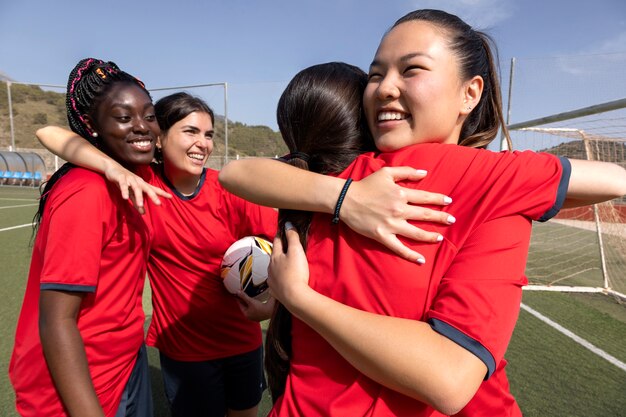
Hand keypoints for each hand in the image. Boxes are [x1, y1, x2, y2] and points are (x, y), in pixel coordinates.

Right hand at [103, 162, 171, 213]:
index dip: (162, 193)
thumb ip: (137, 202)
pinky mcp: (121, 178)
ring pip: (136, 188)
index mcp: (142, 185)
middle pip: (147, 189)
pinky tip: (125, 198)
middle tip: (159, 204)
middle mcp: (138, 181)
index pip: (154, 189)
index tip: (171, 197)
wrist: (113, 168)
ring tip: (141, 205)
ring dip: (139, 196)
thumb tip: (143, 213)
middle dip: (153, 196)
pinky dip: (124, 191)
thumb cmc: (125, 181)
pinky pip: (123, 185)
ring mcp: (130, 179)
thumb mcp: (131, 193)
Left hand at [235, 291, 274, 320]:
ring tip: (249, 295)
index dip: (239, 299)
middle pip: (246, 306)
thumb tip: (237, 291)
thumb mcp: (251, 301)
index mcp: (246, 315)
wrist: (271, 311)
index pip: (241, 305)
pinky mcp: (261, 314)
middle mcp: (251, 316)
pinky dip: (255, 304)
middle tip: (243, 293)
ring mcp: (256, 316)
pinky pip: (256, 308)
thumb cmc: (260, 308)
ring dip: (250, 302)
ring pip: (251, 307)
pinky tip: (256, 299)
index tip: (238, 294)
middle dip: (245, 300)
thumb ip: (244, 296)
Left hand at [268, 223, 310, 308]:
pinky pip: (275, 282)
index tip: (282, 230)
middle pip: (274, 256)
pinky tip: (282, 281)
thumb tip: (287, 224)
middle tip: (285, 249)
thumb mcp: (296, 251)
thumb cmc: (296, 271)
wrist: (294, 296)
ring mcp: (271, 280)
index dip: (281, 235)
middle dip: (279, 252)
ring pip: (273, 269)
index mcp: (275, 256)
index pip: (277, 242)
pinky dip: (279, 280)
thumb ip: (292, 237)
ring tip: (284, 266)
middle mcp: (270, 267)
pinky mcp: (274, 291)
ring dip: (278, 266)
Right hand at [339, 167, 453, 262]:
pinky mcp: (382, 236)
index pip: (424, 197)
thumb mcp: (386, 173)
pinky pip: (399, 248)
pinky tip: (421, 260)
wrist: (346, 199)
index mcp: (400, 194)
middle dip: (440, 217)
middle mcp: (398, 209)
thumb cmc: (366, 185)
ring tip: (440, 238)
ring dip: (430, 236)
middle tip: (452, 220)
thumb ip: (406, 172)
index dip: (438, 199)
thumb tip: (425, 173)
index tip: (449, 202)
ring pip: (416, 232)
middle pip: (424, 214)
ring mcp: (391, 224)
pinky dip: (410, 255)